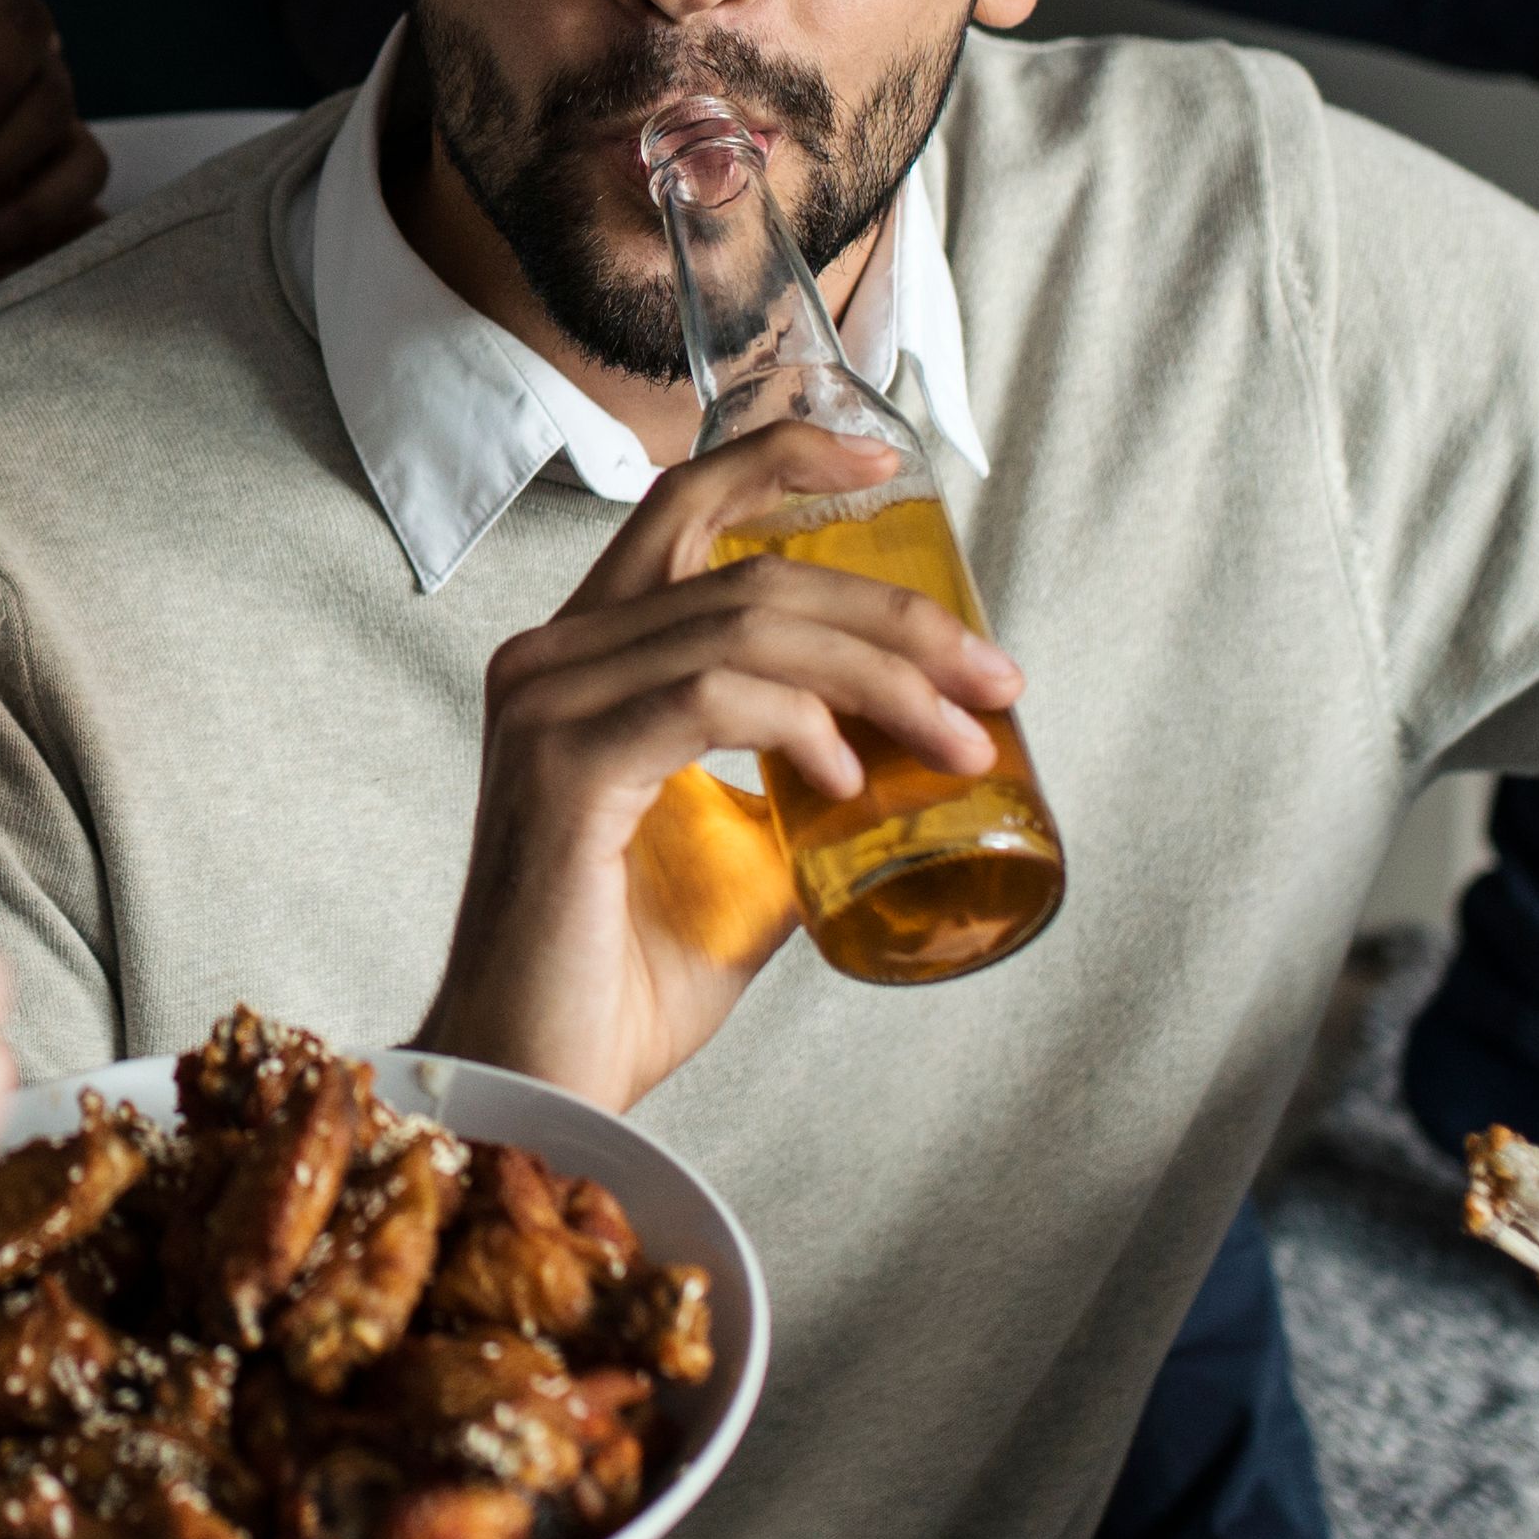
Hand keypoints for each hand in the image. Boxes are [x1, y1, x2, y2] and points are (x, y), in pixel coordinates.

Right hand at [417, 428, 1015, 1112]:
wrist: (543, 1081)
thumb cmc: (621, 980)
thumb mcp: (744, 861)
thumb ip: (801, 793)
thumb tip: (911, 762)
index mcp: (582, 660)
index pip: (682, 507)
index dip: (783, 457)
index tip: (887, 463)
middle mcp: (550, 658)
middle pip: (746, 567)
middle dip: (894, 612)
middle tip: (995, 677)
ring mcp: (547, 704)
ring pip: (744, 624)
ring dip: (880, 674)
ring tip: (962, 738)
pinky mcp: (563, 763)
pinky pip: (710, 696)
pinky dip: (801, 721)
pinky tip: (852, 774)